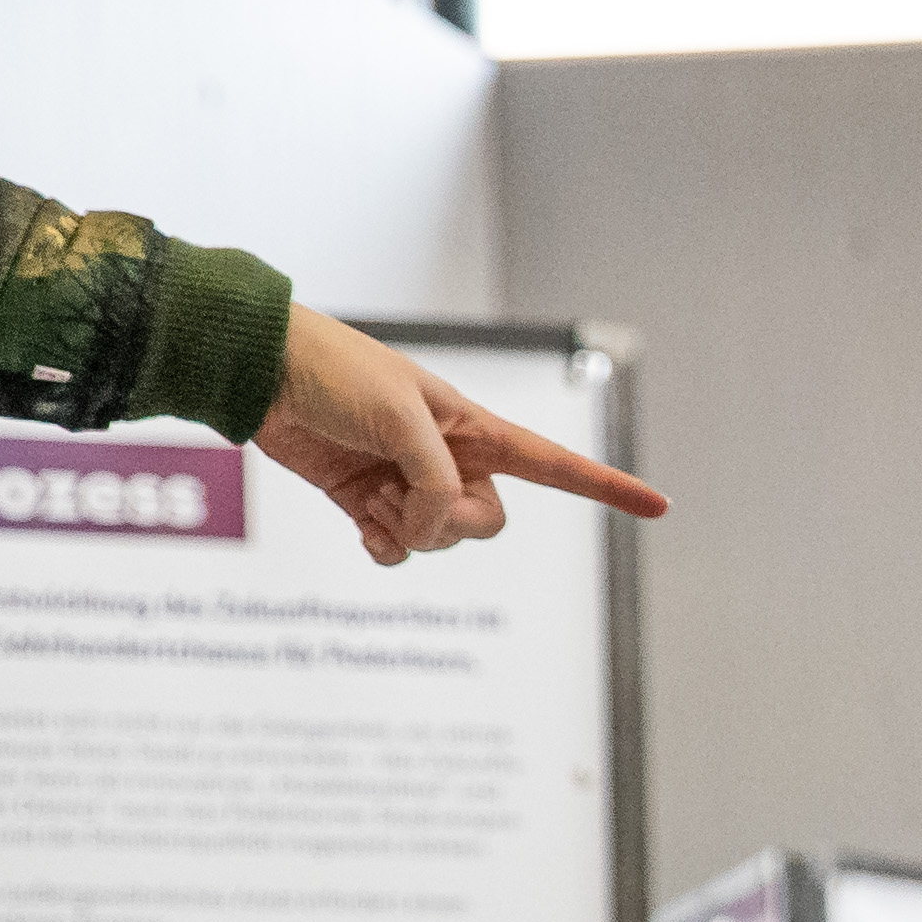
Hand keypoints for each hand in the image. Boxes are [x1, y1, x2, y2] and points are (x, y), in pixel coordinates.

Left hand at [254, 309, 670, 564]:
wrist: (260, 371)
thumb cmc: (335, 374)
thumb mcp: (400, 420)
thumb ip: (433, 479)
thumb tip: (430, 527)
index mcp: (474, 429)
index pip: (556, 465)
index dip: (608, 489)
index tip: (661, 507)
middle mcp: (450, 459)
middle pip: (487, 522)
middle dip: (450, 524)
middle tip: (407, 501)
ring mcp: (407, 483)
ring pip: (440, 541)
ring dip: (406, 533)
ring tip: (369, 500)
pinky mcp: (365, 501)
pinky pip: (397, 550)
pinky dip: (384, 550)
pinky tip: (362, 530)